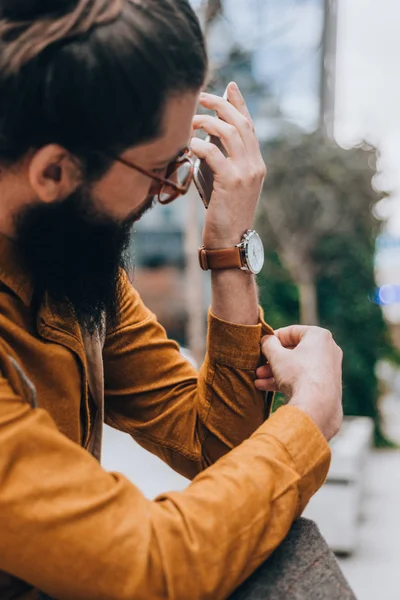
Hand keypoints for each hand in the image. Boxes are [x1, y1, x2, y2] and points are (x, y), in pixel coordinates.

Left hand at [191, 82, 265, 248]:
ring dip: (208, 122)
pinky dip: (201, 145)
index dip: (239, 103)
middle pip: (240, 123)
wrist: (230, 240)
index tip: (229, 86)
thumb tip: (205, 138)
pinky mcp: (232, 182)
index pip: (249, 125)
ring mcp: (246, 173)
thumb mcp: (225, 182)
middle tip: (201, 96)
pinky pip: (215, 154)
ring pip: (231, 133)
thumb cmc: (222, 213)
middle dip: (221, 105)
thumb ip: (221, 159)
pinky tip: (190, 145)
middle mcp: (255, 164)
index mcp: (256, 163)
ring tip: (192, 122)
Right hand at [257, 326, 342, 440]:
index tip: (262, 345)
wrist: (317, 406)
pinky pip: (304, 378)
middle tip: (259, 365)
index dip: (273, 338)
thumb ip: (268, 344)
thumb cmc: (298, 375)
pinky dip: (287, 381)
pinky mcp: (327, 385)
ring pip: (297, 366)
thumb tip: (266, 340)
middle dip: (273, 360)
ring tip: (259, 379)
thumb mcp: (276, 356)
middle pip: (294, 351)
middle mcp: (328, 349)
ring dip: (276, 372)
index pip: (291, 332)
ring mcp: (329, 368)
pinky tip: (266, 387)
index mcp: (319, 336)